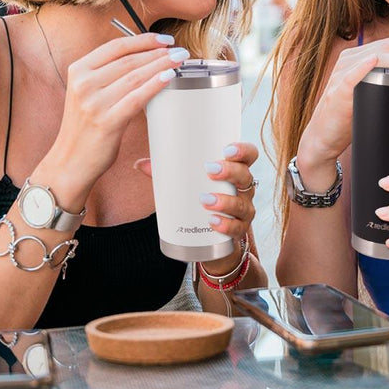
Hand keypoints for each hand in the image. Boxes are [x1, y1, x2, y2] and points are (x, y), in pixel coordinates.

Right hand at [47, 33, 187, 188]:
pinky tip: (169, 77)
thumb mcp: (86, 91)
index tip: (165, 39)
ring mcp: (93, 103)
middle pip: (129, 60)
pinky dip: (155, 85)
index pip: (116, 47)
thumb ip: (106, 72)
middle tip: (179, 51)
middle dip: (158, 53)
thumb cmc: (85, 125)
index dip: (144, 40)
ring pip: (135, 76)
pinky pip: (137, 98)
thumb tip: (144, 54)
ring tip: (179, 61)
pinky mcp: (106, 122)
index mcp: (78, 70)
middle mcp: (84, 84)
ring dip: (162, 65)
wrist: (69, 160)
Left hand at [135, 141, 258, 272]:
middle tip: (211, 170)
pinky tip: (213, 222)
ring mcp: (243, 210)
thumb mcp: (186, 185)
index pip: (249, 155)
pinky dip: (226, 224)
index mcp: (234, 171)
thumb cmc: (199, 201)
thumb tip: (139, 164)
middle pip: (245, 176)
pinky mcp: (238, 230)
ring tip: (206, 200)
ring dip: (226, 200)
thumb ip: (166, 174)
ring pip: (243, 203)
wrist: (211, 239)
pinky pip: (238, 228)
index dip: (243, 150)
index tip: (227, 149)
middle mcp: (243, 189)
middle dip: (231, 171)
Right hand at [298, 38, 388, 166]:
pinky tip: (374, 61)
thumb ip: (386, 83)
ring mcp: (341, 75)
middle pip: (386, 46)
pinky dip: (363, 67)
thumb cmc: (349, 118)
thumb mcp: (370, 94)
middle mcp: (349, 61)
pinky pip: (350, 77)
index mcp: (358, 58)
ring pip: (373, 58)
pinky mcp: (336, 93)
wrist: (323, 139)